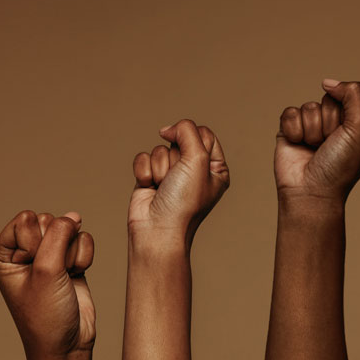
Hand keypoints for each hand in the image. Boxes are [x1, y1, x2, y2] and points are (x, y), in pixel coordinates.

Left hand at [0, 210, 96, 359]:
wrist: (68, 343)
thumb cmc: (46, 316)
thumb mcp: (46, 272)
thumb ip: (58, 235)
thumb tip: (73, 216)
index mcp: (3, 251)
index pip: (27, 220)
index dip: (38, 243)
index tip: (35, 271)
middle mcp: (23, 249)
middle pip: (50, 221)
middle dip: (58, 246)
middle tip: (53, 275)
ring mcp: (48, 253)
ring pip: (70, 229)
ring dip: (73, 254)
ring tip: (65, 277)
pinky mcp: (69, 258)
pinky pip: (84, 240)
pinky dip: (85, 257)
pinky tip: (76, 275)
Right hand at [129, 120, 229, 241]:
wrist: (157, 230)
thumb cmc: (183, 201)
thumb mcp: (197, 159)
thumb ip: (188, 132)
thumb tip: (168, 129)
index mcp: (216, 168)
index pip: (204, 134)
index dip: (192, 139)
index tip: (190, 158)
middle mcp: (196, 170)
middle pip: (180, 140)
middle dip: (174, 158)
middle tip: (176, 179)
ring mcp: (172, 174)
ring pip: (160, 149)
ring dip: (159, 167)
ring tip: (163, 187)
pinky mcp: (151, 177)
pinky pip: (143, 158)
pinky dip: (144, 172)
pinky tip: (149, 188)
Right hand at [274, 80, 359, 203]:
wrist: (311, 192)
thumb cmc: (340, 166)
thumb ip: (355, 94)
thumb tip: (328, 83)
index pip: (356, 94)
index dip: (350, 110)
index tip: (349, 131)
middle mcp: (339, 124)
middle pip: (331, 99)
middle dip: (330, 122)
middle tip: (330, 144)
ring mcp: (314, 126)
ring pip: (310, 106)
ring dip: (313, 130)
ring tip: (315, 149)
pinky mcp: (292, 129)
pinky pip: (290, 112)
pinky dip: (294, 130)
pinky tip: (298, 145)